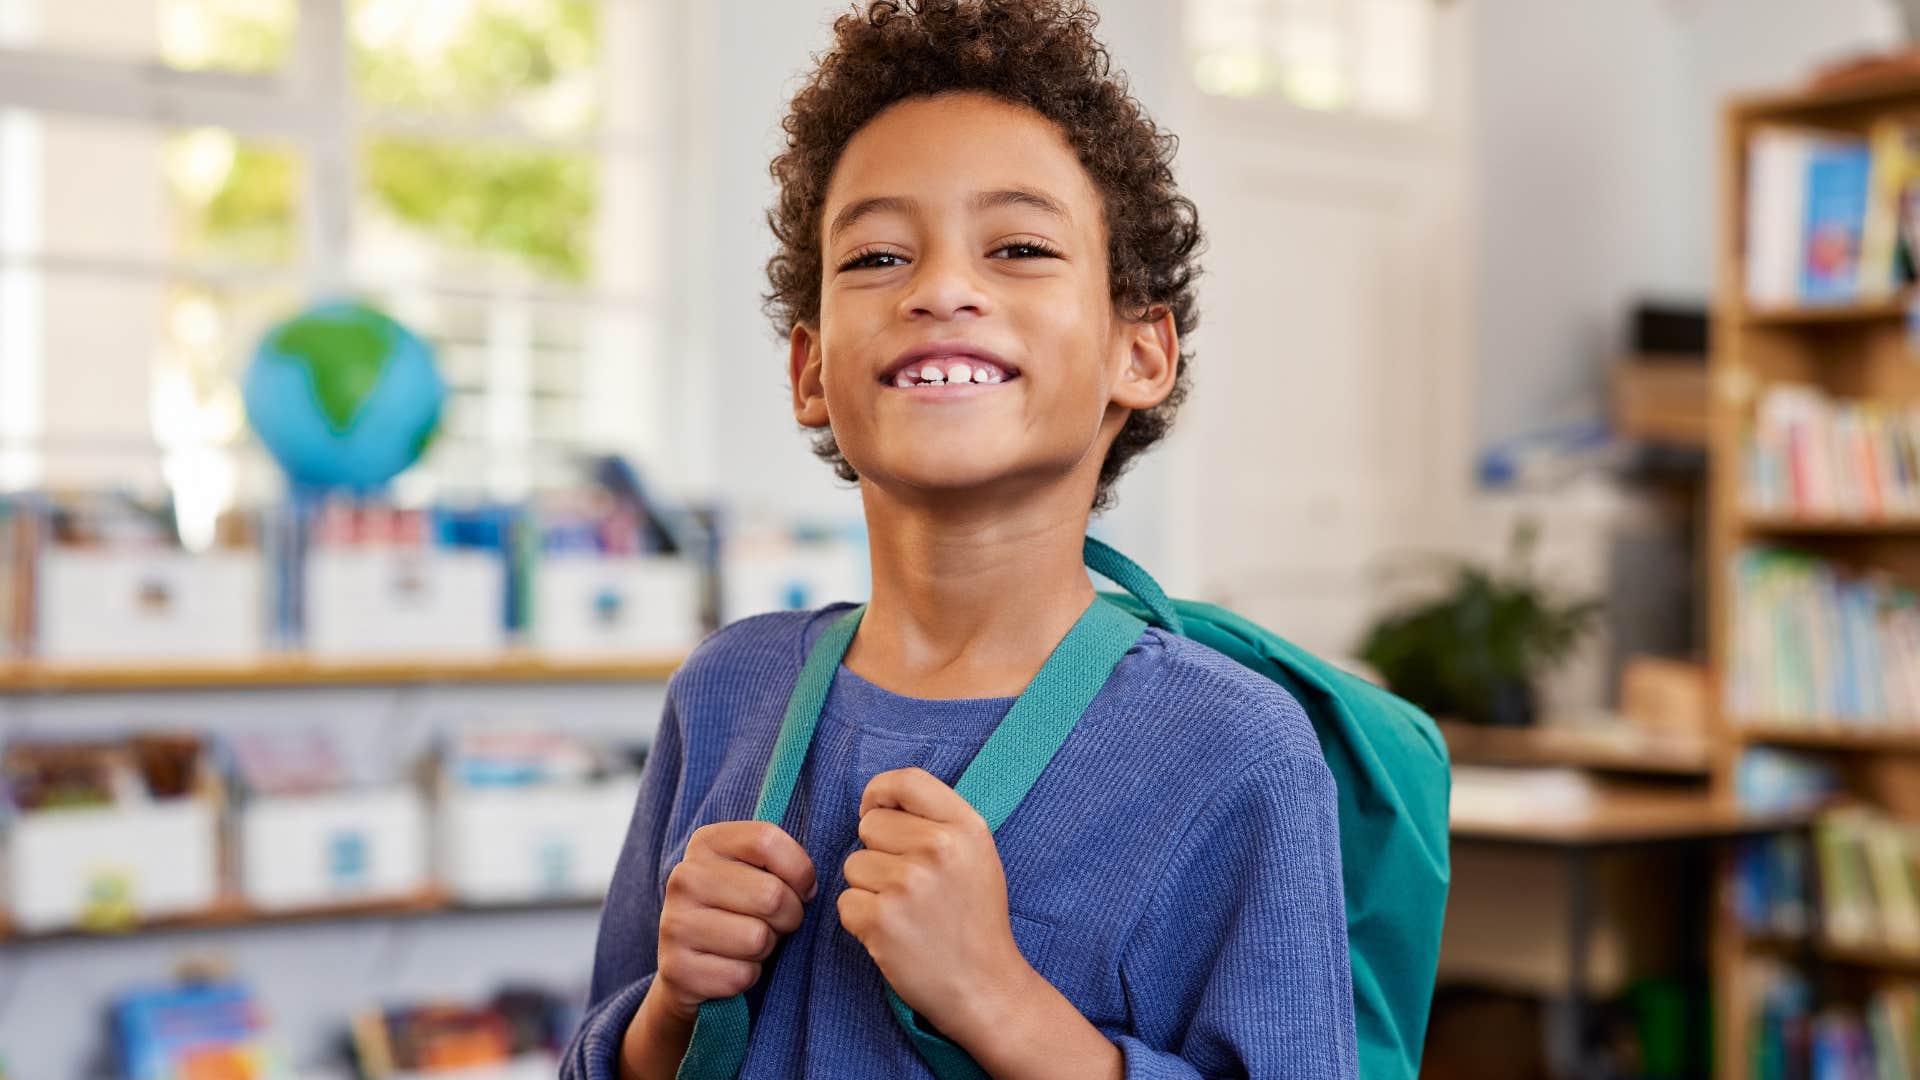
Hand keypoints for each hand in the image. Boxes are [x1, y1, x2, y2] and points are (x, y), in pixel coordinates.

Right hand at [651, 820, 817, 1023]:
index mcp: (706, 843)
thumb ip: (782, 861)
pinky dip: (747, 977)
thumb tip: (808, 887)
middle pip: (772, 895)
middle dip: (790, 916)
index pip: (767, 841)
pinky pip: (740, 975)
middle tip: (776, 922)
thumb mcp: (757, 872)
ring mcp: (674, 923)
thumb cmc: (739, 910)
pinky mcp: (677, 969)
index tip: (801, 888)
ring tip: (749, 944)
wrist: (689, 965)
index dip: (799, 870)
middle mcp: (684, 877)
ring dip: (766, 948)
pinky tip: (730, 966)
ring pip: (757, 939)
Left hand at [838, 767, 1034, 1041]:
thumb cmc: (974, 918)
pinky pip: (846, 902)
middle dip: (879, 853)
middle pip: (870, 826)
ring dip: (870, 890)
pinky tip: (894, 933)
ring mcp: (908, 884)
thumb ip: (937, 821)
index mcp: (965, 827)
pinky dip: (862, 920)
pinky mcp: (881, 920)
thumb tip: (879, 801)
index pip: (906, 780)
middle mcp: (938, 848)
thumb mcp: (977, 855)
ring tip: (906, 913)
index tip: (877, 812)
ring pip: (853, 866)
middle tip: (911, 887)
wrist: (984, 986)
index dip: (881, 793)